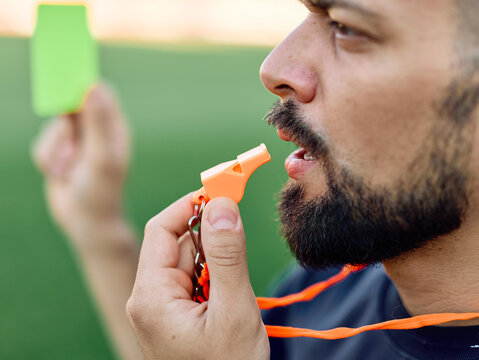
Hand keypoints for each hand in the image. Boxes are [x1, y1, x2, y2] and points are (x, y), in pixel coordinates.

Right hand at [32, 84, 129, 246]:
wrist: (86, 221)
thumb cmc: (101, 191)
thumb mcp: (101, 156)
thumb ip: (97, 123)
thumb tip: (92, 86)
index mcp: (114, 127)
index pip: (100, 92)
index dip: (83, 83)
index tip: (65, 80)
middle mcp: (96, 130)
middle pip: (72, 104)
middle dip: (64, 123)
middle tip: (66, 138)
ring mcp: (76, 141)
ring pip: (53, 127)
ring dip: (56, 150)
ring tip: (68, 170)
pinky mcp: (59, 152)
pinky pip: (41, 145)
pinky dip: (48, 161)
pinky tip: (60, 176)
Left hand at [127, 195, 269, 359]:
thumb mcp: (234, 311)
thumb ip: (228, 256)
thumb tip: (221, 204)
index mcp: (151, 295)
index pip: (162, 229)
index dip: (191, 204)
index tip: (223, 187)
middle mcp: (149, 297)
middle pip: (177, 242)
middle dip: (210, 233)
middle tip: (241, 228)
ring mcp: (161, 307)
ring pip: (189, 259)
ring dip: (216, 258)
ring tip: (236, 288)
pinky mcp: (176, 313)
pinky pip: (194, 279)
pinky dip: (215, 275)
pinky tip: (229, 296)